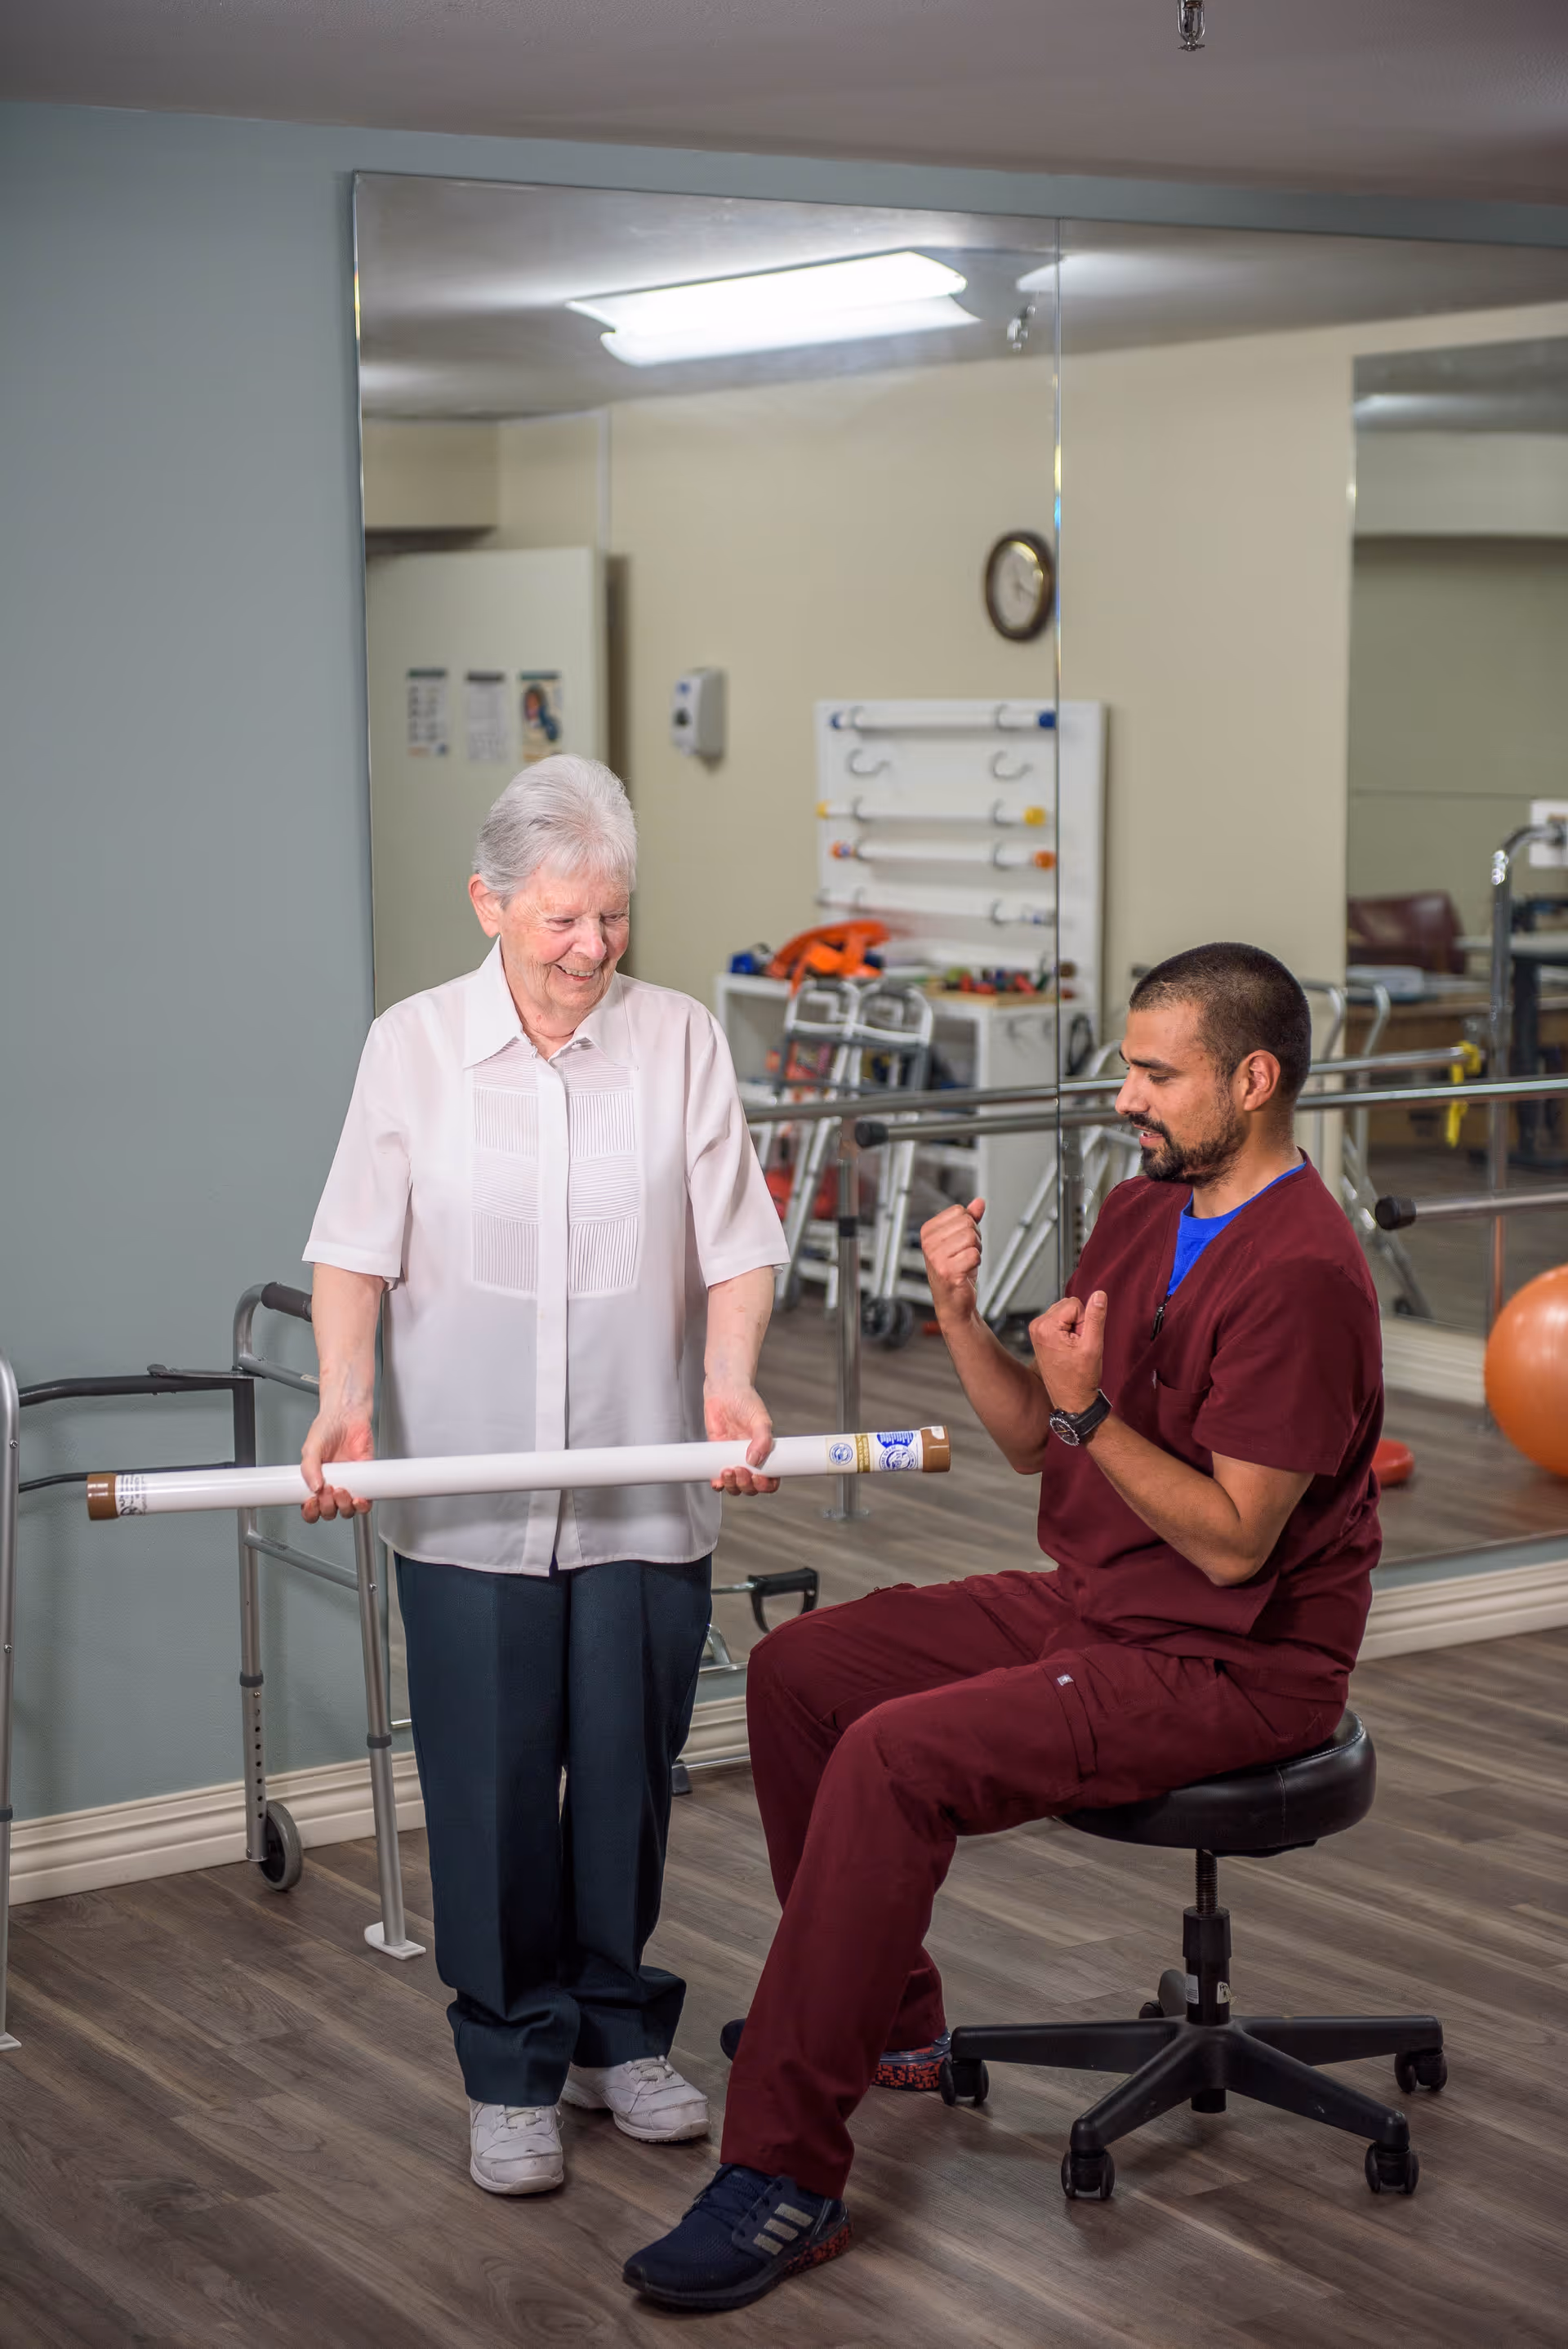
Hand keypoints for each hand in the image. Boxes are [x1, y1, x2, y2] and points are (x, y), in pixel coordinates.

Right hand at [301, 1406, 373, 1520]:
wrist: (348, 1414)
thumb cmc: (328, 1427)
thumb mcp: (311, 1447)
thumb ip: (308, 1467)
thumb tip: (314, 1487)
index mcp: (315, 1481)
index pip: (311, 1507)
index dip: (311, 1511)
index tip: (311, 1503)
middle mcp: (331, 1484)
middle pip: (329, 1511)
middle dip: (327, 1507)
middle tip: (328, 1490)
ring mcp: (349, 1483)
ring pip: (347, 1509)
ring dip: (344, 1506)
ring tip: (341, 1490)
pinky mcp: (365, 1478)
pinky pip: (366, 1500)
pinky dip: (363, 1505)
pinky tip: (359, 1498)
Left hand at [704, 1383, 779, 1496]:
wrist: (724, 1390)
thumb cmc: (746, 1400)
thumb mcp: (760, 1419)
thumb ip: (762, 1439)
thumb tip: (755, 1460)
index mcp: (764, 1452)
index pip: (770, 1478)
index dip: (766, 1484)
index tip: (759, 1478)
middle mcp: (749, 1458)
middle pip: (751, 1486)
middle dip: (746, 1484)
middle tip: (741, 1470)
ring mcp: (732, 1457)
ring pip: (735, 1485)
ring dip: (732, 1484)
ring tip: (729, 1471)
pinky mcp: (717, 1454)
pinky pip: (717, 1476)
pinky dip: (717, 1482)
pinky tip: (717, 1480)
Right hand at [920, 1196, 985, 1321]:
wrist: (953, 1302)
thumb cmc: (955, 1271)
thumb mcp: (961, 1240)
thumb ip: (969, 1219)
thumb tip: (979, 1202)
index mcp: (928, 1231)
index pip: (959, 1211)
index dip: (968, 1225)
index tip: (960, 1242)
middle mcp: (928, 1243)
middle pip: (967, 1223)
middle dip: (974, 1238)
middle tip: (964, 1254)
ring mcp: (936, 1257)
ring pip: (972, 1238)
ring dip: (975, 1251)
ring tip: (965, 1263)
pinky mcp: (947, 1271)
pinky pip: (974, 1255)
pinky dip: (976, 1264)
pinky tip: (965, 1272)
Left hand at [1028, 1290, 1107, 1416]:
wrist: (1071, 1399)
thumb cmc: (1080, 1378)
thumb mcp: (1092, 1346)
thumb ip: (1095, 1317)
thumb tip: (1099, 1294)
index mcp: (1046, 1326)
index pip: (1075, 1303)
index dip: (1085, 1321)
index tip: (1082, 1341)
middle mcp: (1037, 1326)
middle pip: (1068, 1306)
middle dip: (1079, 1323)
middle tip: (1078, 1346)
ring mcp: (1036, 1331)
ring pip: (1065, 1313)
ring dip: (1074, 1328)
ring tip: (1073, 1349)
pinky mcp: (1040, 1335)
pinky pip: (1060, 1321)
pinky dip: (1068, 1332)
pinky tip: (1068, 1349)